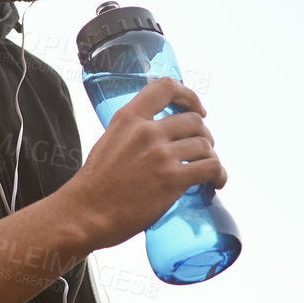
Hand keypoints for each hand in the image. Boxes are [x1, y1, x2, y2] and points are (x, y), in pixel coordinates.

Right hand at [64, 76, 225, 249]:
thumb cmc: (94, 187)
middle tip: (202, 152)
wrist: (84, 215)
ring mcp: (160, 155)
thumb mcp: (108, 143)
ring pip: (205, 146)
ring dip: (211, 158)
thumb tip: (154, 141)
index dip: (189, 96)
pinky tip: (216, 182)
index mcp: (128, 118)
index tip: (198, 110)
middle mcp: (146, 131)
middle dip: (204, 136)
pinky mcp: (172, 179)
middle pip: (194, 121)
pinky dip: (219, 174)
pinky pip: (210, 168)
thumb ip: (130, 135)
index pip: (166, 88)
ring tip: (209, 171)